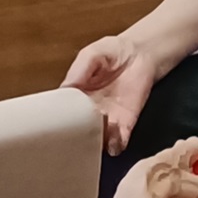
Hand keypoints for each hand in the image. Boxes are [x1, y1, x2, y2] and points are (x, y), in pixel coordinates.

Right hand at [62, 36, 158, 155]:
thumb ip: (79, 70)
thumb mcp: (91, 54)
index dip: (60, 122)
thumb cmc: (112, 52)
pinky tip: (114, 143)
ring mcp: (107, 119)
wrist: (140, 53)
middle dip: (77, 138)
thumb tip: (64, 88)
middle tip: (77, 137)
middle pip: (78, 131)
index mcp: (76, 96)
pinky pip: (119, 140)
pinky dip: (116, 145)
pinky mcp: (126, 122)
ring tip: (96, 139)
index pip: (64, 114)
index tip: (57, 127)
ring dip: (96, 143)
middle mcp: (89, 111)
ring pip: (97, 140)